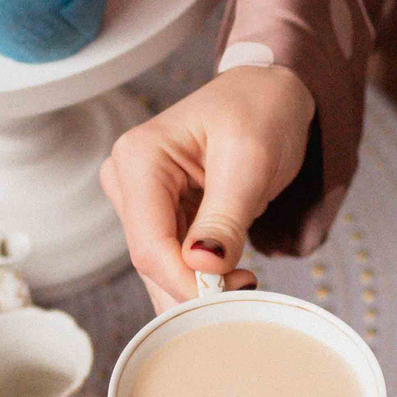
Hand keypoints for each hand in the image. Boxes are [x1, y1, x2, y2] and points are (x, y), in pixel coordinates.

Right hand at [100, 66, 315, 306]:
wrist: (268, 96)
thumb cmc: (259, 112)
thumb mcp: (251, 159)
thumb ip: (225, 216)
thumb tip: (204, 266)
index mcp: (139, 158)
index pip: (150, 244)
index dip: (186, 282)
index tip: (229, 299)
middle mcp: (127, 181)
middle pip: (151, 262)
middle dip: (194, 290)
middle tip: (245, 295)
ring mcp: (140, 203)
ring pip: (160, 271)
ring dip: (198, 290)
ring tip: (245, 284)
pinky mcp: (159, 218)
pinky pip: (173, 264)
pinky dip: (200, 281)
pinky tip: (232, 279)